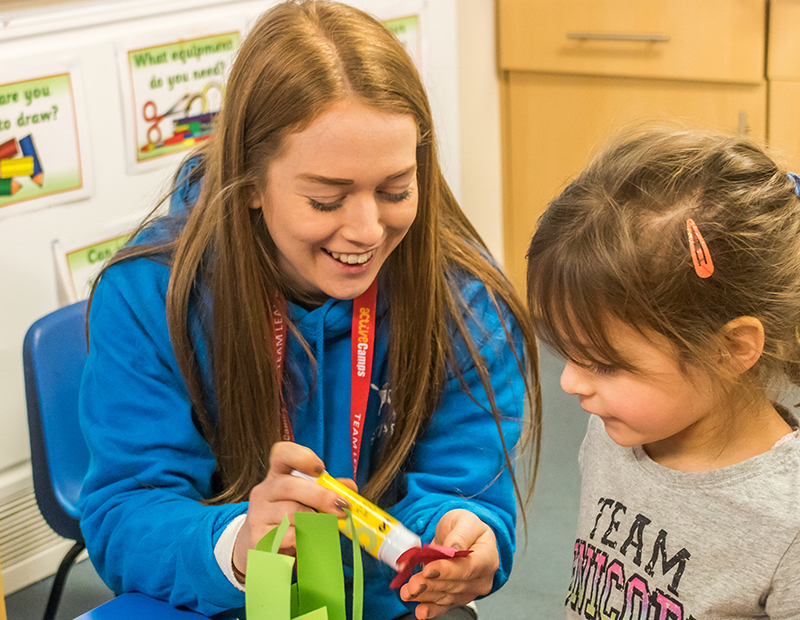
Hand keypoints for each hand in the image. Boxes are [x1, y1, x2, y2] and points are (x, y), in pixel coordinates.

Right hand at [232, 442, 356, 579]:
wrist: (262, 548)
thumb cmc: (291, 518)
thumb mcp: (308, 500)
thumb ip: (329, 491)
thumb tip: (350, 488)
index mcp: (278, 475)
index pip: (282, 454)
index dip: (301, 457)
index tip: (320, 469)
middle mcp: (264, 491)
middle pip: (291, 486)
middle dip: (321, 497)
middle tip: (342, 508)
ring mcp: (258, 514)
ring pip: (292, 513)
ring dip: (316, 522)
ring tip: (325, 529)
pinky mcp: (259, 538)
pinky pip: (289, 536)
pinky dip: (304, 539)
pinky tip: (306, 542)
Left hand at [399, 509, 498, 618]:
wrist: (461, 535)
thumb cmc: (465, 527)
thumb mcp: (464, 520)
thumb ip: (460, 534)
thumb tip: (453, 548)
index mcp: (487, 556)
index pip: (468, 567)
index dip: (448, 571)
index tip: (429, 570)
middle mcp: (482, 577)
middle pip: (455, 584)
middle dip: (431, 584)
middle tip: (413, 582)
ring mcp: (470, 590)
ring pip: (447, 596)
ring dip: (426, 595)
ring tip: (408, 591)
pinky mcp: (457, 597)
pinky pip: (444, 605)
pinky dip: (431, 609)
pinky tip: (420, 611)